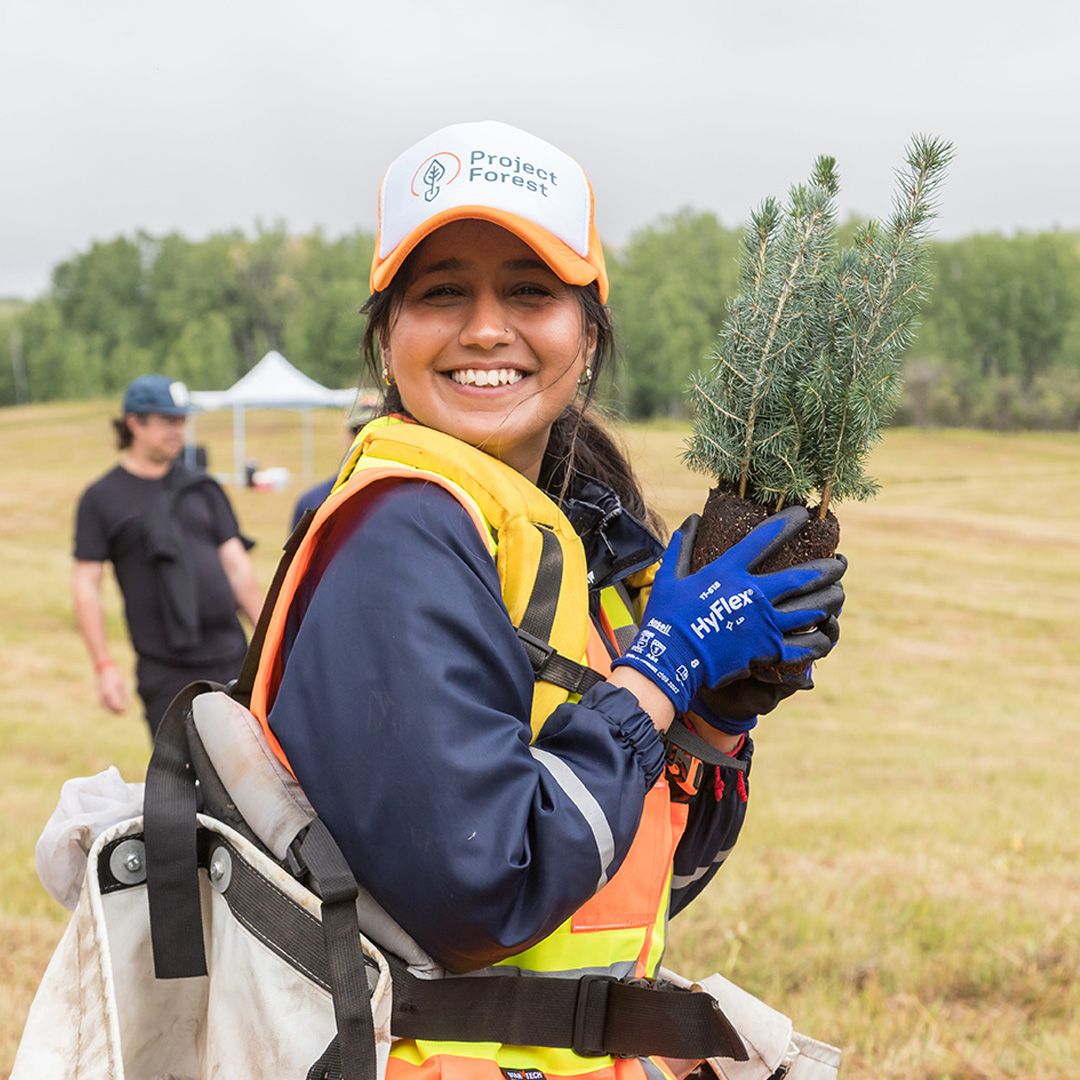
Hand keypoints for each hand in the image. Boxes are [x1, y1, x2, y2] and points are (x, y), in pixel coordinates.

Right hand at [97, 665, 128, 712]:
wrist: (103, 667)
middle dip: (116, 712)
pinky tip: (113, 707)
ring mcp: (98, 694)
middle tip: (123, 714)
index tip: (126, 711)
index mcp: (110, 692)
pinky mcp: (97, 693)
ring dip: (111, 710)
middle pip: (109, 707)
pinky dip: (107, 706)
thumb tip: (126, 706)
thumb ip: (124, 695)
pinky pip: (102, 702)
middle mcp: (103, 694)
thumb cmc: (115, 675)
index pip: (115, 705)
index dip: (121, 709)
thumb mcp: (122, 684)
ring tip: (118, 712)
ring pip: (104, 706)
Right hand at [611, 507, 844, 713]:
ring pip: (810, 609)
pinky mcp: (768, 650)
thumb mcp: (668, 577)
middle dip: (826, 569)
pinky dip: (818, 640)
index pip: (764, 539)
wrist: (670, 658)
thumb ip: (681, 546)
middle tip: (840, 564)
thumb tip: (690, 519)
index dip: (787, 523)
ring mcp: (764, 623)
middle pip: (801, 577)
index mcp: (729, 572)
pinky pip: (803, 645)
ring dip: (829, 600)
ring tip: (839, 594)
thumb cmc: (665, 616)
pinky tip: (826, 634)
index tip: (802, 515)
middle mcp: (753, 594)